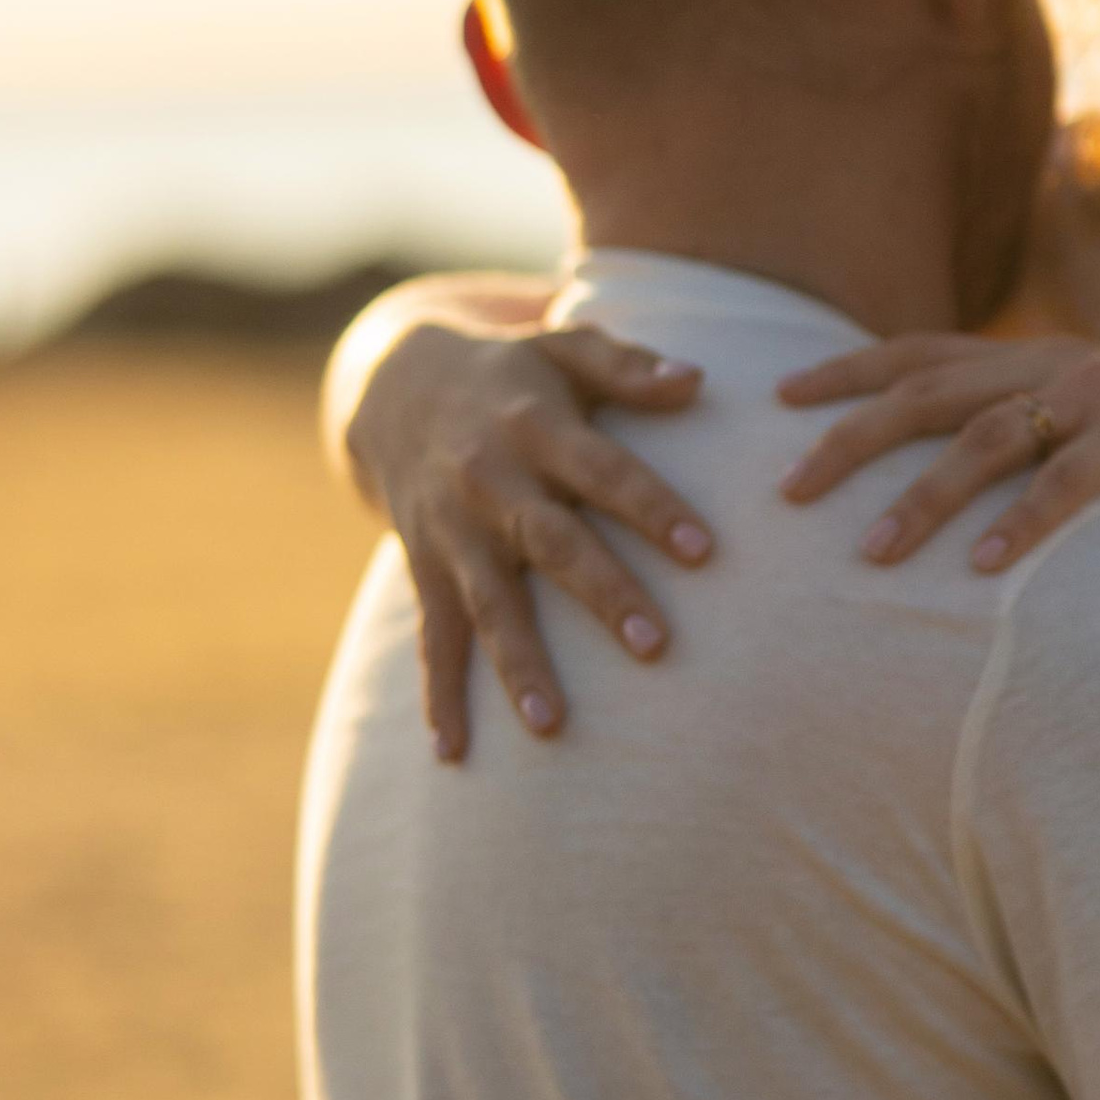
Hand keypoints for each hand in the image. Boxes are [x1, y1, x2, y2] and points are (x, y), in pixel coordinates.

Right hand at [332, 296, 711, 754]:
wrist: (392, 386)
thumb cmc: (511, 373)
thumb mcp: (562, 347)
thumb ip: (627, 365)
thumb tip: (697, 380)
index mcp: (536, 426)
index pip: (605, 472)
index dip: (654, 510)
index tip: (706, 554)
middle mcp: (491, 481)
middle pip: (552, 543)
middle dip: (602, 594)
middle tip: (656, 646)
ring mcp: (452, 531)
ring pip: (489, 603)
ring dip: (520, 664)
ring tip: (553, 725)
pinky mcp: (424, 567)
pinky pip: (432, 637)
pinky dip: (440, 695)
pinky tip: (454, 752)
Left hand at [776, 333, 1099, 570]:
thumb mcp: (1074, 421)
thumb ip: (1012, 426)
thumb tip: (931, 462)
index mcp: (1025, 356)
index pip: (915, 353)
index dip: (845, 370)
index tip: (777, 395)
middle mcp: (1047, 364)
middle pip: (925, 394)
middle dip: (848, 439)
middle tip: (786, 488)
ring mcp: (1093, 397)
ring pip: (983, 442)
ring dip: (920, 499)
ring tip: (867, 554)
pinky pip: (1065, 484)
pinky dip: (1022, 525)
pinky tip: (983, 568)